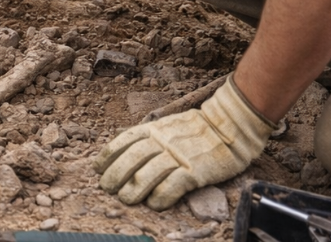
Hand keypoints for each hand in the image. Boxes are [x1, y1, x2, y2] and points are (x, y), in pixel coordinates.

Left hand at [93, 78, 274, 209]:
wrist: (232, 125)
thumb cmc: (198, 128)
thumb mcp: (168, 124)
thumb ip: (149, 136)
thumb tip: (125, 151)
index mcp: (155, 128)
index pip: (124, 141)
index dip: (108, 156)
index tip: (98, 169)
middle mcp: (164, 140)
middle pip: (132, 158)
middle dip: (116, 175)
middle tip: (107, 188)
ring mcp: (179, 155)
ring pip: (149, 173)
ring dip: (134, 189)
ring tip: (125, 200)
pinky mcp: (196, 171)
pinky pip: (173, 185)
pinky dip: (161, 196)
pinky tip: (154, 204)